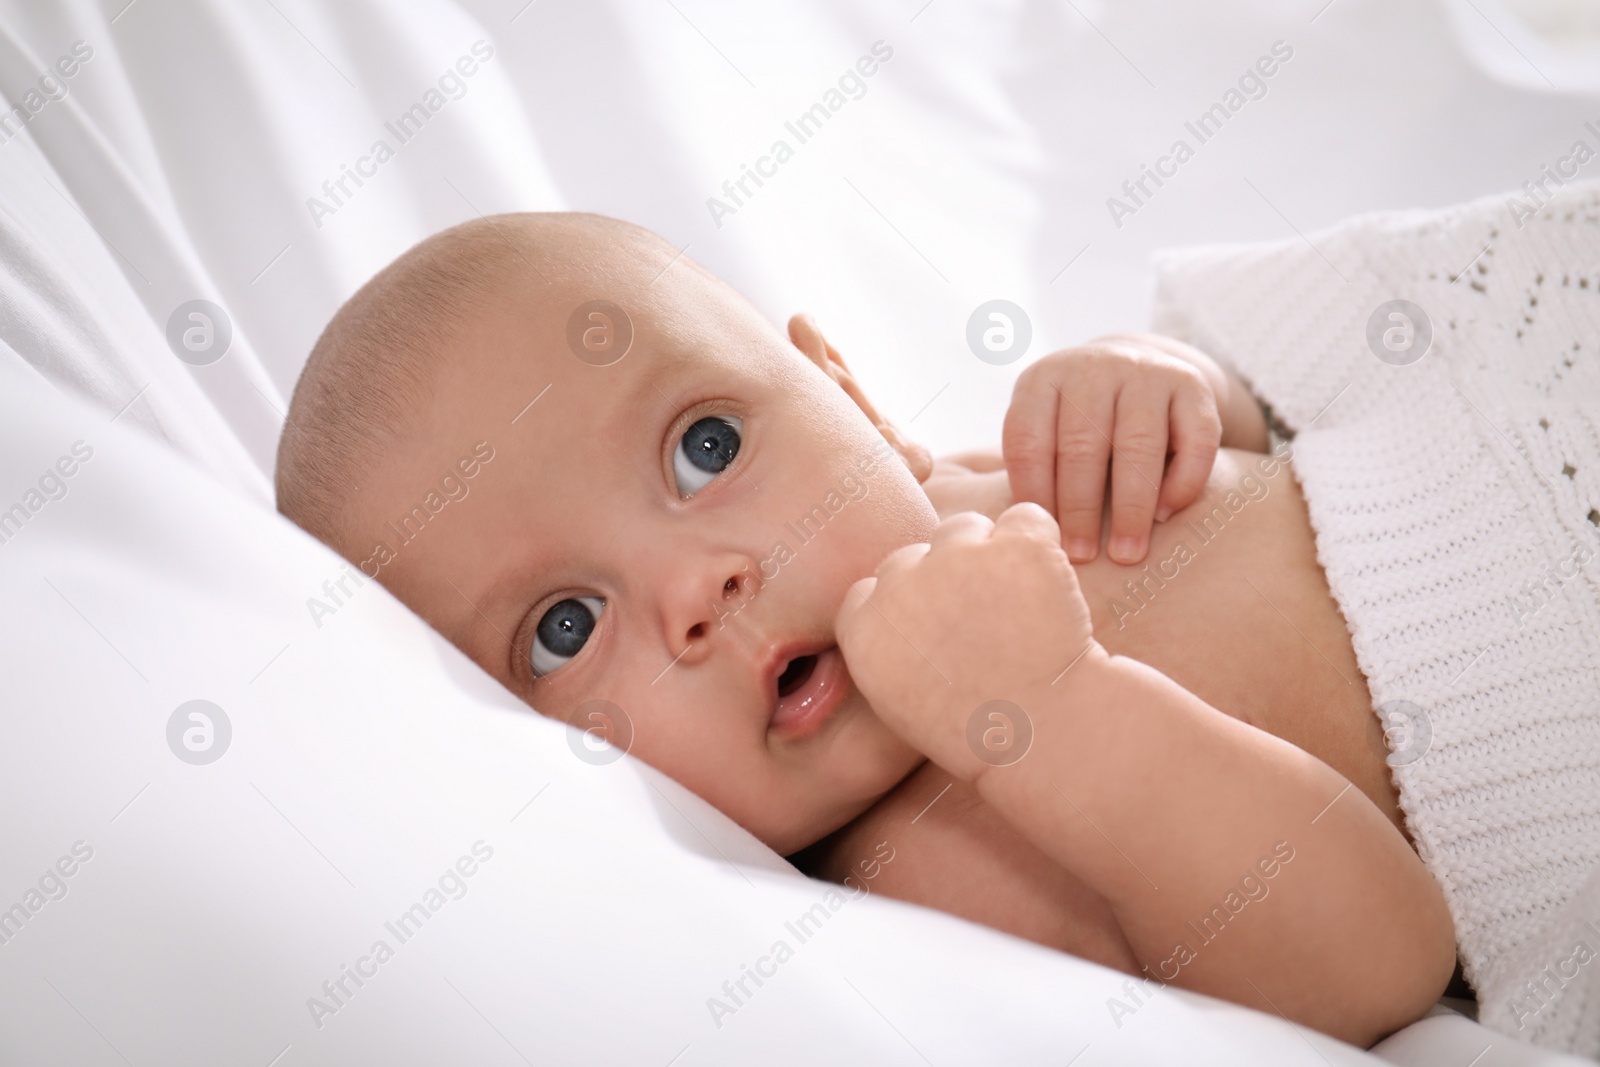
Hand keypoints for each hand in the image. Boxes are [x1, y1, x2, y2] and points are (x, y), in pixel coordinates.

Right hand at [834, 503, 1103, 781]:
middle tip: (988, 629)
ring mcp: (959, 558)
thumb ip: (886, 641)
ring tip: (1019, 608)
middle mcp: (901, 583)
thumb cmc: (978, 728)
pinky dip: (1039, 542)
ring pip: (965, 528)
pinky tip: (1048, 584)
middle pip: (918, 554)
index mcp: (864, 625)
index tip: (944, 635)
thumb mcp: (902, 698)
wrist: (1048, 734)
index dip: (914, 604)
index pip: (878, 584)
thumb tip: (890, 598)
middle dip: (947, 580)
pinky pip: (1026, 518)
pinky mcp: (1017, 546)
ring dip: (988, 554)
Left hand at [1002, 333, 1224, 564]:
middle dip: (1079, 508)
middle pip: (1082, 445)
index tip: (1042, 536)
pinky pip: (1194, 439)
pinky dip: (1181, 482)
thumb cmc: (1079, 422)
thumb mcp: (1045, 427)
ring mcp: (1145, 372)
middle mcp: (1093, 369)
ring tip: (1126, 552)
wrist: (1139, 368)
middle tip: (1081, 555)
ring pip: (1138, 445)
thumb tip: (1029, 531)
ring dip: (1131, 507)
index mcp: (1043, 380)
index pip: (1029, 440)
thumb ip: (1035, 467)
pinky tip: (1166, 514)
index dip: (1034, 493)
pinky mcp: (1192, 385)